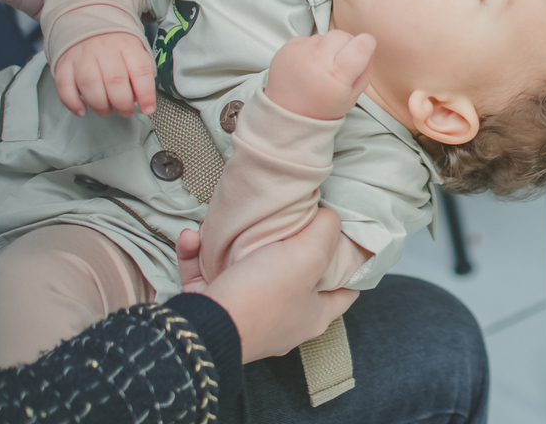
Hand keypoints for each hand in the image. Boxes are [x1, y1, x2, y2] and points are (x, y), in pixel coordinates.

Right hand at [54, 32, 156, 116]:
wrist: (87, 28)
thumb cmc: (115, 48)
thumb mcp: (134, 54)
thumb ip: (140, 76)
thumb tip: (142, 101)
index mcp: (126, 45)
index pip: (140, 69)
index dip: (146, 93)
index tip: (148, 109)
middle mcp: (104, 48)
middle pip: (115, 80)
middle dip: (122, 103)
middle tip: (125, 111)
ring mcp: (82, 56)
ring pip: (90, 83)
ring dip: (100, 105)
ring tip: (106, 110)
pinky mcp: (64, 64)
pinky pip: (65, 87)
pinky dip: (73, 103)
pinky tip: (83, 109)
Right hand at [176, 210, 358, 361]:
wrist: (202, 328)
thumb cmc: (259, 299)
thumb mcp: (306, 257)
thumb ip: (324, 233)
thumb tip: (329, 218)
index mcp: (312, 315)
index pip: (344, 292)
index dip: (352, 267)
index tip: (348, 241)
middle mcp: (282, 319)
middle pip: (295, 276)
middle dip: (290, 246)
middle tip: (291, 220)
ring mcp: (246, 314)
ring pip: (246, 269)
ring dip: (236, 243)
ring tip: (234, 223)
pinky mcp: (214, 306)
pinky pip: (206, 272)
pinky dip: (198, 253)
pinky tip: (193, 237)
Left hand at [264, 30, 374, 120]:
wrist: (288, 113)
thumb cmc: (322, 107)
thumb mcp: (352, 97)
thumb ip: (365, 71)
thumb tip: (368, 47)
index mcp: (336, 75)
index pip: (361, 45)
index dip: (366, 45)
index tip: (364, 50)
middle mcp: (317, 59)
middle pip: (342, 35)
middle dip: (346, 45)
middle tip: (339, 62)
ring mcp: (300, 51)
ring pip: (324, 36)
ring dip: (327, 47)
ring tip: (320, 67)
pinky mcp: (287, 47)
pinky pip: (308, 38)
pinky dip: (312, 48)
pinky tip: (308, 64)